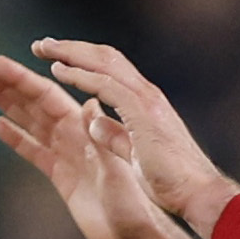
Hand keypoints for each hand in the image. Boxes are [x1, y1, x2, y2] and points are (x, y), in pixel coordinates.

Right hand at [0, 55, 202, 238]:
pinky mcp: (64, 178)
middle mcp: (76, 137)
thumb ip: (104, 141)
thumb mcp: (119, 171)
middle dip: (8, 83)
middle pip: (35, 103)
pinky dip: (17, 137)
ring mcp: (69, 156)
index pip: (47, 96)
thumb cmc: (136, 208)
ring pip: (32, 122)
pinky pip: (36, 152)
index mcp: (87, 131)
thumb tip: (90, 105)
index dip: (20, 79)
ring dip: (8, 103)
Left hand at [25, 37, 233, 234]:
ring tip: (42, 48)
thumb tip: (94, 122)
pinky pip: (106, 87)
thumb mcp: (136, 153)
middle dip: (72, 48)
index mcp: (144, 103)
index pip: (111, 70)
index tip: (56, 57)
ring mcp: (145, 101)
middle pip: (104, 58)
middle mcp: (145, 95)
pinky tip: (58, 71)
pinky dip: (81, 76)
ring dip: (71, 53)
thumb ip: (116, 135)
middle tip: (42, 44)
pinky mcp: (142, 114)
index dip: (83, 60)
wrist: (198, 194)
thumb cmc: (172, 180)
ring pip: (103, 64)